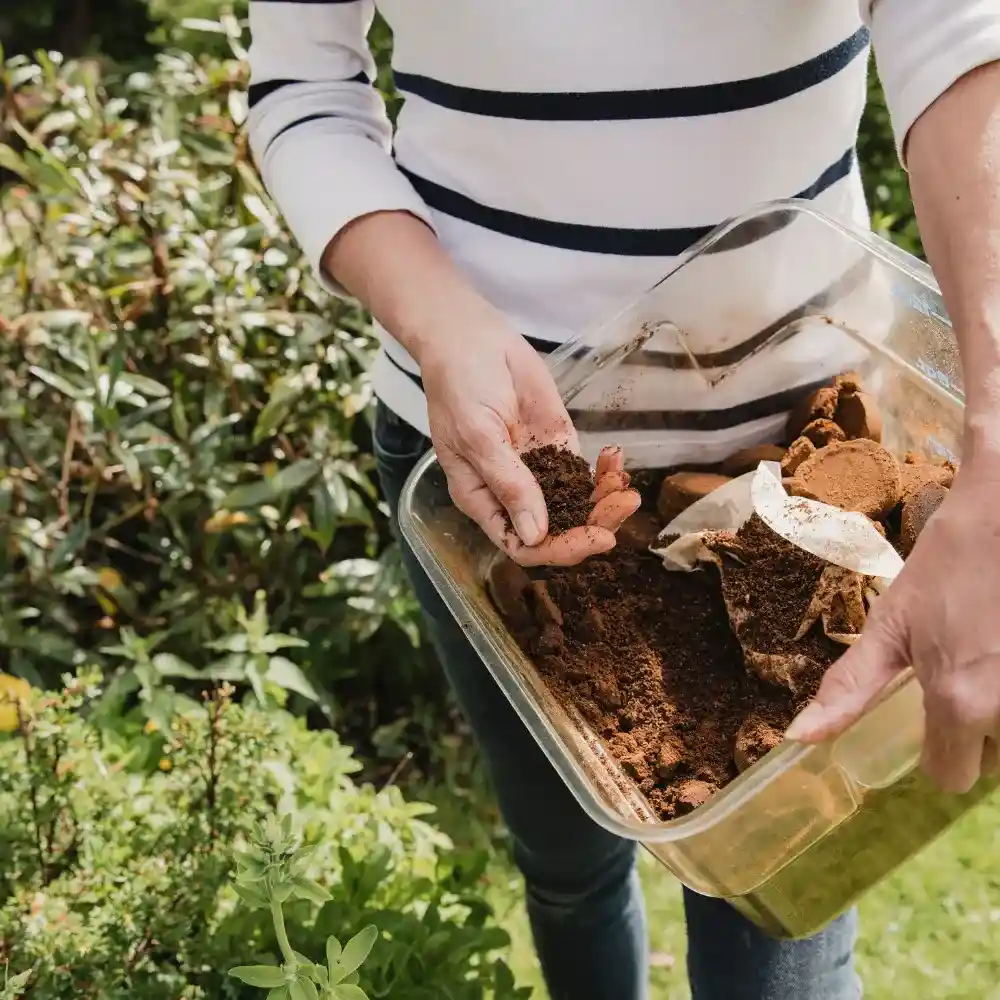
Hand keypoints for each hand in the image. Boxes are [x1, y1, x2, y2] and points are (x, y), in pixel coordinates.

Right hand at [420, 315, 639, 566]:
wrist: (471, 336)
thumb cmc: (460, 385)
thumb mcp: (478, 435)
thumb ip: (508, 482)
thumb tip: (534, 535)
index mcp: (482, 499)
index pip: (521, 544)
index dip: (559, 549)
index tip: (594, 536)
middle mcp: (512, 492)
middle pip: (556, 530)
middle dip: (593, 524)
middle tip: (624, 504)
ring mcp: (537, 470)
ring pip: (576, 505)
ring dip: (605, 501)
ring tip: (625, 485)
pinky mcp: (557, 446)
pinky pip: (585, 472)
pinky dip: (605, 472)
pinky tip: (616, 459)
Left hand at [785, 457, 999, 792]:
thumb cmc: (948, 567)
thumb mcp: (890, 625)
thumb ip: (850, 688)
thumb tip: (799, 738)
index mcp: (960, 702)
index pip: (949, 776)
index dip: (939, 749)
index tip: (937, 712)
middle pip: (991, 762)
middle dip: (980, 731)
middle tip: (971, 673)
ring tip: (996, 659)